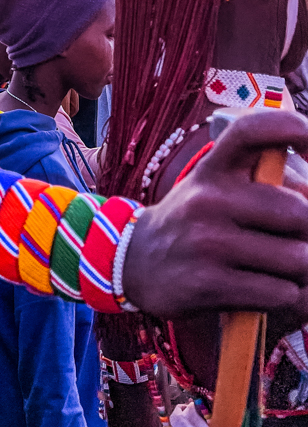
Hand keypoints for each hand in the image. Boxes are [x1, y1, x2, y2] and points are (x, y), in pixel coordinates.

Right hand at [124, 110, 307, 318]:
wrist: (136, 263)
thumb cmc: (194, 222)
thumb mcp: (213, 186)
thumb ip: (261, 178)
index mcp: (214, 168)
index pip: (253, 130)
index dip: (295, 128)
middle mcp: (208, 198)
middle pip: (300, 213)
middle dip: (307, 234)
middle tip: (289, 241)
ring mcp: (207, 241)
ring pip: (298, 259)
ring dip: (300, 272)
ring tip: (276, 270)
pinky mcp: (208, 283)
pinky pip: (282, 293)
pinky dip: (286, 297)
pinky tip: (264, 292)